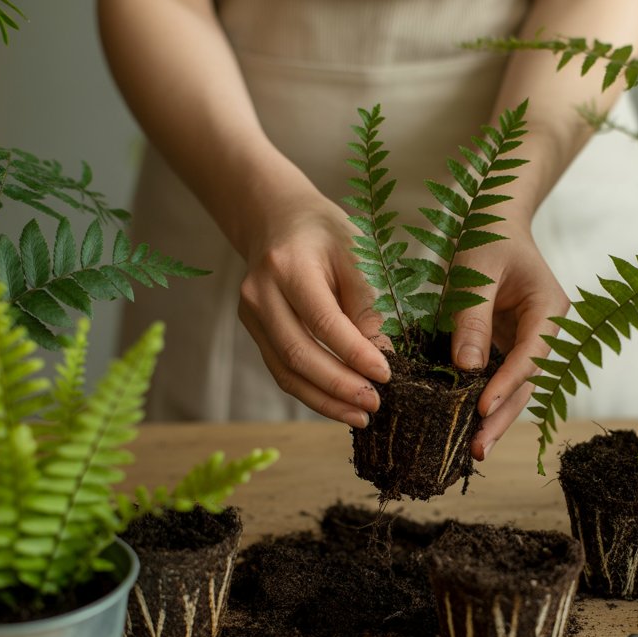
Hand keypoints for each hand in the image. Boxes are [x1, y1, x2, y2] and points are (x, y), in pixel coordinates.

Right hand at [237, 197, 390, 427]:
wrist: (280, 220)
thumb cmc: (328, 234)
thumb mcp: (356, 253)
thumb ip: (367, 303)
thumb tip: (381, 358)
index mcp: (288, 266)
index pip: (323, 321)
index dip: (355, 353)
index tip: (386, 375)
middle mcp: (260, 293)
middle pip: (299, 352)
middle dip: (339, 385)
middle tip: (374, 404)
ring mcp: (251, 315)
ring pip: (286, 371)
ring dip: (324, 400)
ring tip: (360, 416)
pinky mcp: (254, 331)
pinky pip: (281, 370)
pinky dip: (311, 392)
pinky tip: (338, 405)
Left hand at [449, 222, 568, 459]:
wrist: (495, 221)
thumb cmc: (488, 236)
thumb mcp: (475, 270)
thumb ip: (472, 318)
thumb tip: (467, 368)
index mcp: (550, 310)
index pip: (532, 356)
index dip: (507, 385)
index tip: (482, 410)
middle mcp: (548, 332)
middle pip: (528, 383)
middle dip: (503, 417)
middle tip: (477, 450)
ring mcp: (530, 342)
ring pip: (517, 388)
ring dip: (496, 419)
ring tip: (473, 451)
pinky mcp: (510, 347)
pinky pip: (500, 379)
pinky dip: (485, 403)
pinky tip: (467, 428)